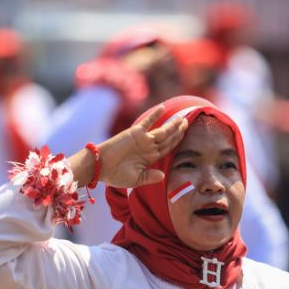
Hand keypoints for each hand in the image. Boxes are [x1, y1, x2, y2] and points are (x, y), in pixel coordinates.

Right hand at [69, 105, 187, 188]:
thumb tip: (164, 176)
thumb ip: (150, 177)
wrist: (100, 167)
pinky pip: (147, 122)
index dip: (177, 142)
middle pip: (167, 138)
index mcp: (150, 158)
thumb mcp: (135, 180)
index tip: (185, 135)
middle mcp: (148, 147)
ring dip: (172, 125)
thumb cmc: (115, 175)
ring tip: (182, 119)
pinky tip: (163, 108)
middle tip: (188, 122)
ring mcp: (142, 139)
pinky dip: (154, 115)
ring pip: (162, 131)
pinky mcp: (135, 133)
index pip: (167, 148)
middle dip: (178, 131)